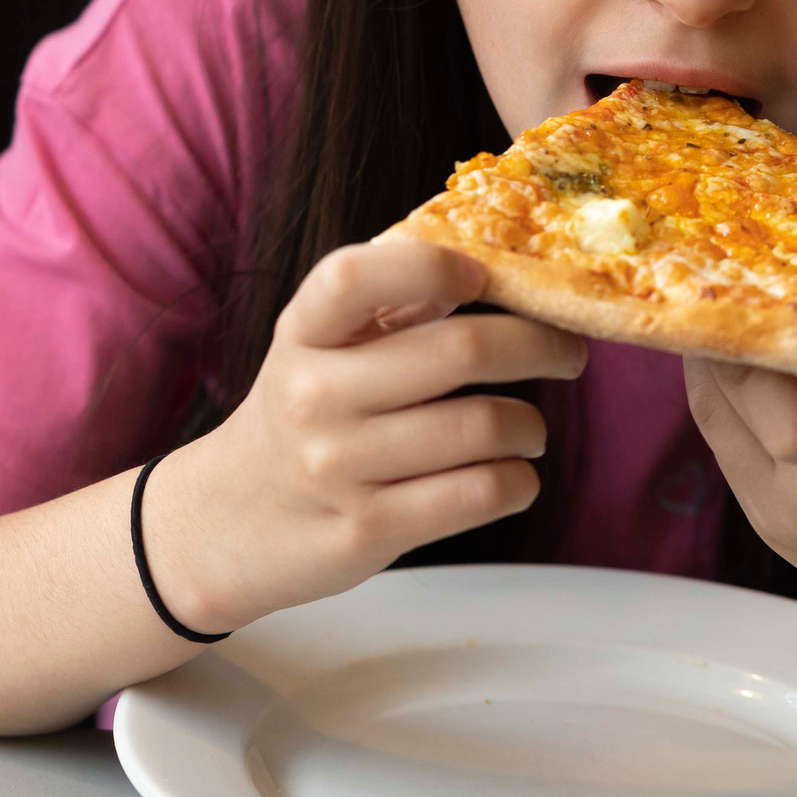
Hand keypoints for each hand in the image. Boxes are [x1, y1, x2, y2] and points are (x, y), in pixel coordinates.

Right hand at [145, 239, 586, 633]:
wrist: (228, 521)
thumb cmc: (305, 413)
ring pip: (485, 427)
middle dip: (541, 344)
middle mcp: (313, 394)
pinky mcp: (368, 530)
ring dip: (531, 425)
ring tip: (527, 429)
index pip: (358, 274)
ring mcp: (337, 466)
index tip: (483, 278)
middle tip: (568, 351)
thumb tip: (501, 267)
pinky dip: (518, 480)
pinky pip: (481, 493)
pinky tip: (507, 474)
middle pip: (460, 350)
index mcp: (303, 332)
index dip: (433, 266)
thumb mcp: (321, 347)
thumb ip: (393, 304)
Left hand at [684, 256, 796, 651]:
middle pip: (727, 402)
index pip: (785, 417)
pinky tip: (745, 351)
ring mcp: (780, 521)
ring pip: (712, 418)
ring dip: (713, 356)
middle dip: (720, 327)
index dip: (755, 346)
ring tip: (726, 293)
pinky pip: (726, 444)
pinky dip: (728, 393)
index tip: (762, 280)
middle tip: (724, 260)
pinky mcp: (768, 527)